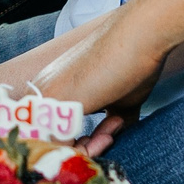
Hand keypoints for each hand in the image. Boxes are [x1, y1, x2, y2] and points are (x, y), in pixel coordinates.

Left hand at [24, 5, 176, 156]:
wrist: (142, 32)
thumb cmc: (133, 60)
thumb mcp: (119, 98)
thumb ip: (110, 120)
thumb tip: (113, 139)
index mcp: (50, 87)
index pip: (53, 133)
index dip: (80, 144)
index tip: (108, 134)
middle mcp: (40, 91)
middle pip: (50, 142)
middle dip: (83, 149)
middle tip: (111, 134)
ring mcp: (44, 96)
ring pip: (53, 147)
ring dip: (88, 150)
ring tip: (114, 127)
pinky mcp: (55, 102)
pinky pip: (59, 147)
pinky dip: (88, 150)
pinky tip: (112, 128)